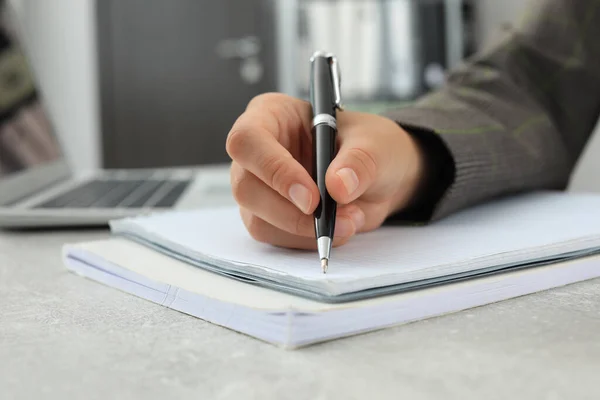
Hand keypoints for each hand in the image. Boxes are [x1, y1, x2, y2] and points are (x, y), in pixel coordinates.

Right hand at [226, 93, 424, 249]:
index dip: (274, 170)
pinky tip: (337, 227)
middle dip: (290, 211)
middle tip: (333, 218)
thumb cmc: (369, 147)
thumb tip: (338, 185)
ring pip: (258, 219)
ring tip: (349, 220)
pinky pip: (275, 238)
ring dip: (305, 230)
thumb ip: (359, 161)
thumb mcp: (375, 143)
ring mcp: (258, 187)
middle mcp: (257, 151)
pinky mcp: (268, 217)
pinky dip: (307, 241)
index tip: (311, 197)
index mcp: (271, 115)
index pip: (248, 140)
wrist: (381, 178)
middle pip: (246, 186)